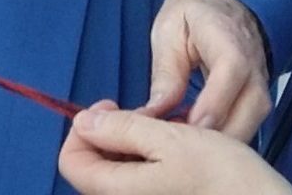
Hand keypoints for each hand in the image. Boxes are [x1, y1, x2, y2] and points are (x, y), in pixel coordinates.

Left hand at [58, 103, 291, 194]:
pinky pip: (139, 178)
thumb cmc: (221, 174)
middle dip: (108, 134)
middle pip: (92, 167)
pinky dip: (147, 157)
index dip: (83, 126)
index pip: (70, 162)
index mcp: (119, 192)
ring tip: (163, 127)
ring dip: (129, 143)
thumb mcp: (169, 139)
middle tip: (140, 113)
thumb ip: (121, 129)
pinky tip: (174, 145)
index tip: (111, 105)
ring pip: (116, 170)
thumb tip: (81, 122)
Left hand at [143, 0, 270, 140]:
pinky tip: (196, 146)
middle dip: (215, 135)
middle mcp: (254, 67)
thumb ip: (166, 74)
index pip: (232, 71)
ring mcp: (261, 86)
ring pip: (252, 125)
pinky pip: (246, 128)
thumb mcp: (168, 33)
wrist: (222, 5)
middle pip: (249, 109)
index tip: (187, 128)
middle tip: (175, 147)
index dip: (212, 103)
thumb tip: (153, 114)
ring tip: (182, 148)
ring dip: (218, 143)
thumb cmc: (191, 15)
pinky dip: (222, 141)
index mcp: (229, 40)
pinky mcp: (257, 102)